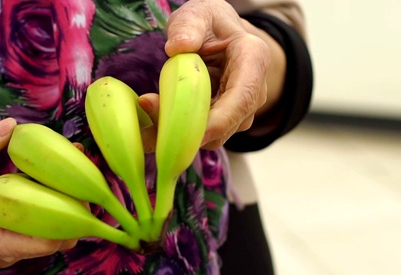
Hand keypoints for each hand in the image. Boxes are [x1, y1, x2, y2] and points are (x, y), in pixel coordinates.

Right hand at [0, 118, 76, 267]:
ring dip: (61, 218)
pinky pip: (32, 231)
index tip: (66, 233)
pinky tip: (70, 189)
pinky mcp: (3, 239)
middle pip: (27, 246)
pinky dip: (51, 212)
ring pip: (34, 240)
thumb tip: (10, 129)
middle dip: (61, 226)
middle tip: (90, 201)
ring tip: (86, 188)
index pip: (1, 245)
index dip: (35, 242)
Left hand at [139, 0, 284, 150]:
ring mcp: (240, 111)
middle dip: (188, 130)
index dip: (217, 122)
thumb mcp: (199, 13)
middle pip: (225, 125)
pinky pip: (200, 135)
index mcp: (253, 60)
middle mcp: (253, 92)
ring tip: (147, 109)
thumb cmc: (210, 24)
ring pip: (211, 136)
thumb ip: (189, 26)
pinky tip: (153, 121)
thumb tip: (177, 47)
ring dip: (178, 132)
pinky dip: (176, 132)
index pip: (241, 99)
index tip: (186, 133)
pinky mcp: (223, 122)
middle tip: (150, 116)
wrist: (220, 37)